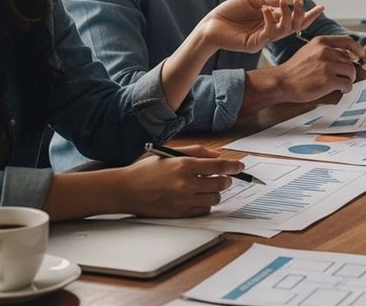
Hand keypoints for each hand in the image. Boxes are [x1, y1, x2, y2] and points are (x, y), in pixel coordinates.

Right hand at [117, 145, 243, 217]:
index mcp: (184, 165)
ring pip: (215, 198)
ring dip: (215, 192)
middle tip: (222, 177)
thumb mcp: (170, 153)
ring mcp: (184, 200)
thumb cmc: (146, 169)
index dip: (234, 166)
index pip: (220, 166)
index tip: (240, 166)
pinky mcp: (180, 213)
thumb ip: (196, 152)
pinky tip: (196, 198)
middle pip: (221, 184)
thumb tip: (218, 156)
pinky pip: (204, 210)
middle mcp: (186, 183)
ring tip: (206, 187)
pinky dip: (204, 204)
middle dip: (225, 180)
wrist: (125, 190)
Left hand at [199, 0, 324, 53]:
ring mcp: (264, 38)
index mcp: (272, 20)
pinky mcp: (255, 44)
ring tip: (285, 2)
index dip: (308, 14)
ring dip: (287, 15)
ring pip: (285, 30)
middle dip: (300, 13)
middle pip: (294, 26)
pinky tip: (265, 10)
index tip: (322, 7)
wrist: (210, 24)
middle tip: (300, 0)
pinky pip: (269, 33)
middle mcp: (271, 30)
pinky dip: (270, 20)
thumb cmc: (230, 11)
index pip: (295, 19)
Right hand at [271, 35, 365, 102]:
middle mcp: (326, 51)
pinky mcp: (328, 81)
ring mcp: (328, 66)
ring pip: (351, 72)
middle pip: (350, 60)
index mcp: (321, 42)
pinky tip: (339, 89)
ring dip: (348, 79)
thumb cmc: (295, 69)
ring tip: (340, 83)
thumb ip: (327, 50)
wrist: (282, 82)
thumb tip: (348, 54)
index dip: (357, 49)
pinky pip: (347, 84)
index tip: (360, 55)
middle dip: (348, 70)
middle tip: (343, 77)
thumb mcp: (310, 51)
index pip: (347, 41)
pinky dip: (346, 88)